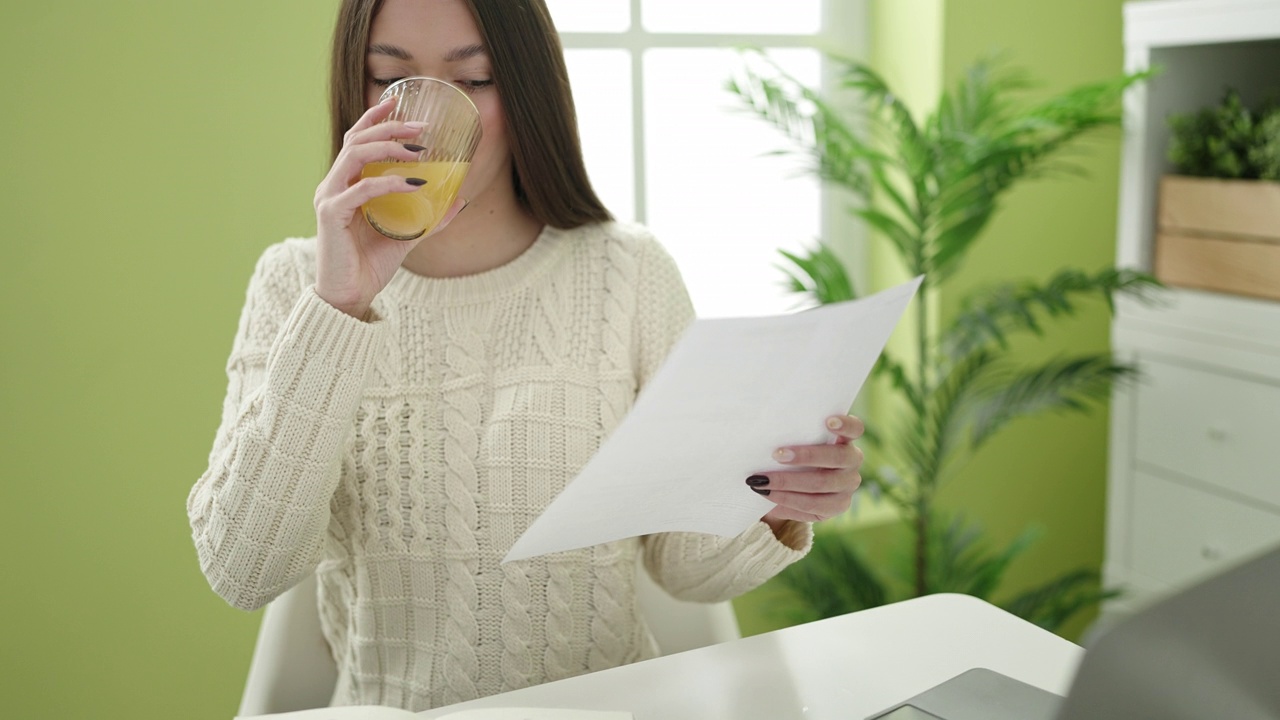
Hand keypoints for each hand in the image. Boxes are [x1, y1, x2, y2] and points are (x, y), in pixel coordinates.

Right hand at [312, 97, 466, 318]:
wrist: (350, 297)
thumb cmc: (370, 265)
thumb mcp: (407, 235)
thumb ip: (429, 217)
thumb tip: (459, 200)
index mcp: (346, 184)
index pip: (356, 140)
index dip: (375, 118)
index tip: (398, 102)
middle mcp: (333, 185)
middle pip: (356, 140)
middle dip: (389, 127)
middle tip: (421, 126)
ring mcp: (329, 198)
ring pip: (354, 156)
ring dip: (388, 147)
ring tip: (419, 150)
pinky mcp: (331, 215)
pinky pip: (361, 189)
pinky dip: (388, 182)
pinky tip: (413, 183)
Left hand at [748, 415, 864, 527]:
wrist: (795, 490)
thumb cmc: (793, 459)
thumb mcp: (795, 445)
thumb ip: (791, 438)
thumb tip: (764, 435)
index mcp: (845, 440)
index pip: (855, 429)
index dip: (845, 425)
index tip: (828, 422)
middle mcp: (852, 461)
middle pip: (837, 457)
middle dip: (805, 456)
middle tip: (776, 455)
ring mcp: (848, 485)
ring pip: (821, 484)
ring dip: (788, 482)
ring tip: (762, 481)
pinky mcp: (839, 506)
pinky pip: (813, 505)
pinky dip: (787, 500)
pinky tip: (769, 495)